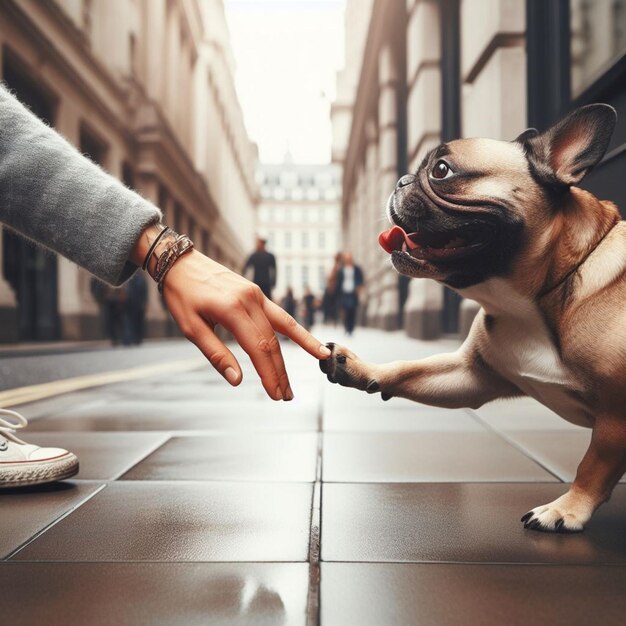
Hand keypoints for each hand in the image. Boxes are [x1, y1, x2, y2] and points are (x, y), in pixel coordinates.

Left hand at [160, 250, 330, 399]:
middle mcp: (250, 300)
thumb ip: (216, 354)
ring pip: (283, 327)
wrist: (180, 262)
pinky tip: (312, 341)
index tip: (275, 394)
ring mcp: (256, 294)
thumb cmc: (182, 295)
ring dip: (299, 350)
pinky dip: (297, 330)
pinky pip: (281, 315)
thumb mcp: (191, 328)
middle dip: (281, 371)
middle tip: (286, 396)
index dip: (269, 374)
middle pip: (273, 342)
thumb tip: (237, 380)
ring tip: (317, 366)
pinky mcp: (257, 293)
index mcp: (232, 309)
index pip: (258, 348)